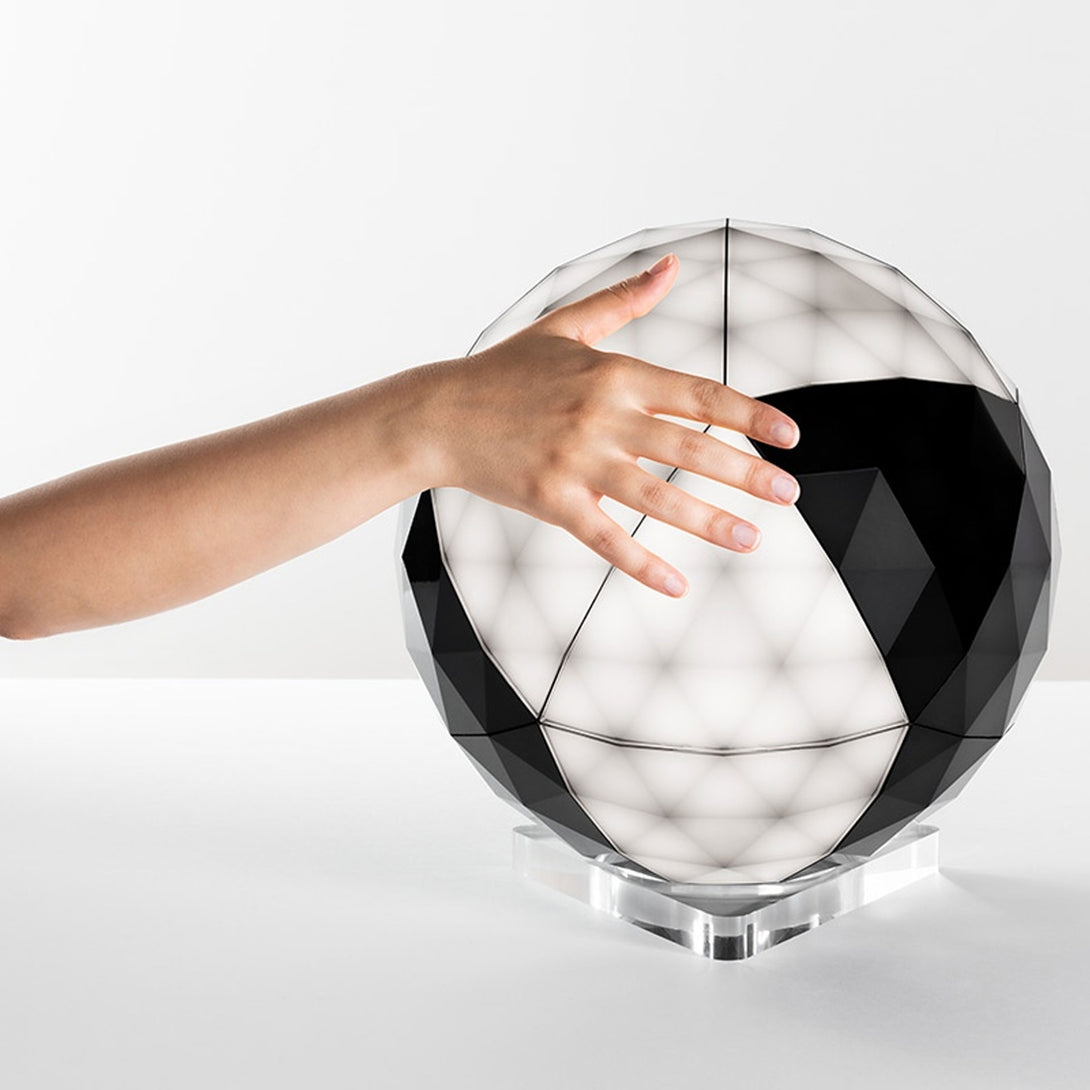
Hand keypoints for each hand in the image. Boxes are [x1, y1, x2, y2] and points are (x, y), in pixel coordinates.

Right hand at [421, 253, 801, 598]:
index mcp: (612, 374)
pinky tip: (676, 585)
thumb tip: (672, 266)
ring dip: (710, 522)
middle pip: (690, 448)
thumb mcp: (566, 326)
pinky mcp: (551, 501)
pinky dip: (642, 563)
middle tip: (789, 495)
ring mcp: (576, 462)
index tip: (790, 437)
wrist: (441, 413)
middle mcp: (601, 417)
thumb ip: (624, 299)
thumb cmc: (505, 371)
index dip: (750, 416)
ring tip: (752, 539)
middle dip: (747, 473)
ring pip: (657, 497)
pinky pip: (605, 538)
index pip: (698, 395)